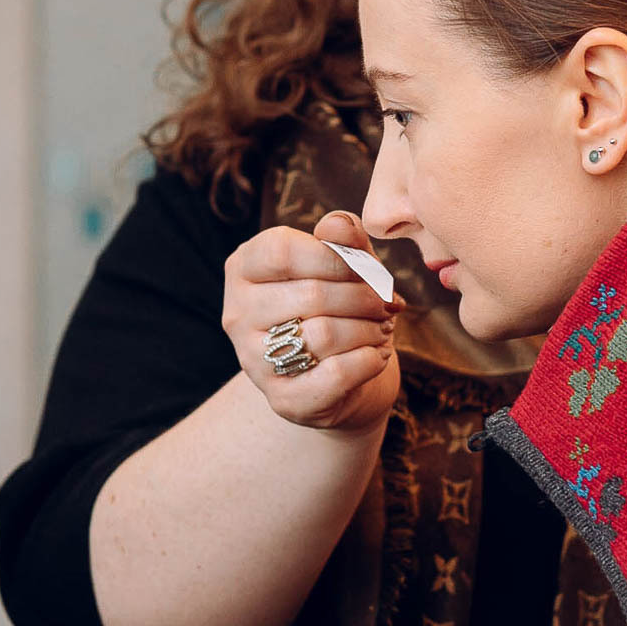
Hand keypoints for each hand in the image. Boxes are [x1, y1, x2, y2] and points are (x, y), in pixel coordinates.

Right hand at [223, 210, 405, 433]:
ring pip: (325, 335)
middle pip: (312, 295)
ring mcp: (253, 361)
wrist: (340, 378)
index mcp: (243, 268)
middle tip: (389, 304)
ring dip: (371, 329)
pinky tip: (377, 355)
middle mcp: (237, 314)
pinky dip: (370, 361)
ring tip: (383, 328)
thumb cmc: (341, 306)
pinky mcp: (282, 400)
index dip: (337, 258)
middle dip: (366, 298)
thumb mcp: (345, 263)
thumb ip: (344, 238)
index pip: (283, 251)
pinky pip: (337, 374)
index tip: (370, 271)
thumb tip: (338, 225)